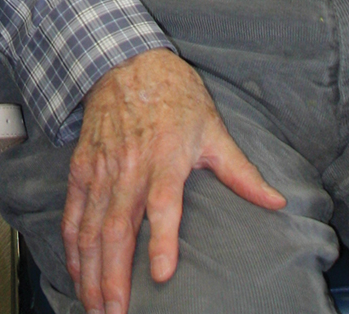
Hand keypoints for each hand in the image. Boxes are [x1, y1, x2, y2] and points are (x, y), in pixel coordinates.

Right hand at [61, 49, 284, 313]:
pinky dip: (71, 245)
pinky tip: (76, 272)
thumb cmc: (174, 95)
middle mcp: (129, 167)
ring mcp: (102, 169)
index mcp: (164, 158)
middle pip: (117, 229)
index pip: (163, 205)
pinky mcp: (83, 167)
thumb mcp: (212, 128)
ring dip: (91, 271)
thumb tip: (277, 202)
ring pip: (91, 228)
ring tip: (94, 306)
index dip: (162, 240)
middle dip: (114, 277)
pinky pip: (73, 212)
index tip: (163, 274)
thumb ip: (241, 171)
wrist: (126, 59)